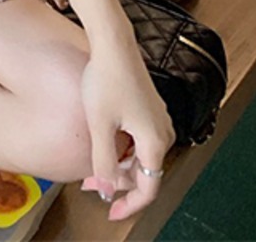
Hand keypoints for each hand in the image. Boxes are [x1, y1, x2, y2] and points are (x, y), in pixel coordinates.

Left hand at [78, 41, 174, 222]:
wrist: (113, 43)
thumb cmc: (106, 79)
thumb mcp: (99, 125)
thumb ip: (103, 162)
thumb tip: (105, 192)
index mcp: (154, 141)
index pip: (148, 188)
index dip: (129, 205)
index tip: (111, 212)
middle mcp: (163, 132)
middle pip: (146, 173)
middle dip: (120, 183)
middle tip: (92, 184)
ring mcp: (158, 119)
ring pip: (143, 157)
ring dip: (121, 166)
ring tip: (94, 166)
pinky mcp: (150, 108)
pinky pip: (141, 141)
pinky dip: (125, 150)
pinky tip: (105, 144)